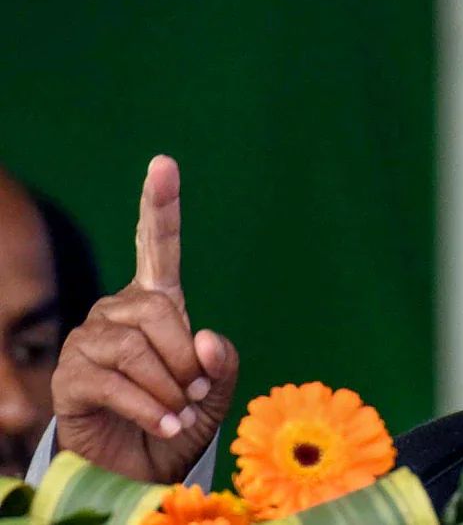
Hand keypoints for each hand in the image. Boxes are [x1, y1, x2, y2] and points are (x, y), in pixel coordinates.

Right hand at [52, 155, 238, 482]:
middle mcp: (117, 311)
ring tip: (178, 413)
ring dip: (169, 389)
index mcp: (157, 302)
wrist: (140, 468)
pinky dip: (150, 409)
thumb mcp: (215, 393)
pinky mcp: (70, 377)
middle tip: (196, 394)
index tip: (163, 163)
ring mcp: (89, 341)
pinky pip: (116, 383)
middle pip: (159, 311)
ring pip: (137, 348)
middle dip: (186, 358)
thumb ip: (222, 363)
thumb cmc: (178, 420)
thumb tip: (205, 336)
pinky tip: (164, 425)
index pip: (157, 245)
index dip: (160, 204)